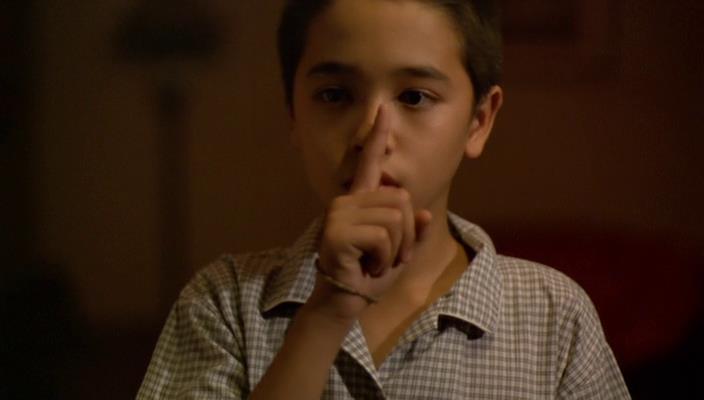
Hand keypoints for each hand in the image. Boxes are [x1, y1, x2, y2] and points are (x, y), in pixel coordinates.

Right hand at [310, 105, 431, 320]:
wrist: (346, 301)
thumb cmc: (370, 275)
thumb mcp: (399, 252)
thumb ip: (412, 232)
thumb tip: (421, 214)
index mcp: (361, 201)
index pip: (370, 162)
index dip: (377, 136)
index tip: (385, 109)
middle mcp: (348, 201)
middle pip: (402, 201)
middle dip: (405, 237)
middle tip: (386, 257)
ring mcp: (339, 214)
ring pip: (395, 220)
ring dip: (395, 251)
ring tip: (375, 263)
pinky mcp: (336, 231)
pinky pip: (383, 237)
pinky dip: (385, 259)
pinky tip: (367, 266)